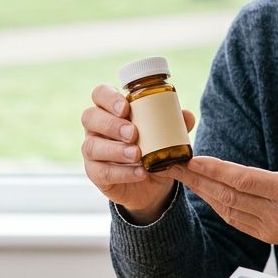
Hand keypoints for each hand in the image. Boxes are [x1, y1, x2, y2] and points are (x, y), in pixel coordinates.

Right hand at [80, 84, 195, 223]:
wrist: (150, 184)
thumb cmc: (152, 149)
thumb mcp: (166, 136)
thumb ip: (174, 124)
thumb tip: (186, 116)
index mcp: (111, 109)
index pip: (100, 94)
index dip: (109, 98)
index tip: (126, 107)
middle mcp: (96, 127)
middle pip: (90, 117)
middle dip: (112, 124)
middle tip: (133, 133)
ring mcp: (92, 150)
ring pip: (92, 146)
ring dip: (116, 150)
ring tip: (137, 155)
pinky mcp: (95, 173)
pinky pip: (101, 171)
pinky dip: (122, 173)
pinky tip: (140, 173)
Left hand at [165, 112, 277, 254]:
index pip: (245, 180)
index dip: (217, 170)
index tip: (194, 160)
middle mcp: (276, 213)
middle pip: (228, 195)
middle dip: (198, 179)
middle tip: (172, 165)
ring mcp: (269, 227)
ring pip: (227, 209)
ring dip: (203, 191)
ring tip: (181, 175)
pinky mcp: (266, 235)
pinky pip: (234, 219)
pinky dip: (216, 205)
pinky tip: (204, 191)